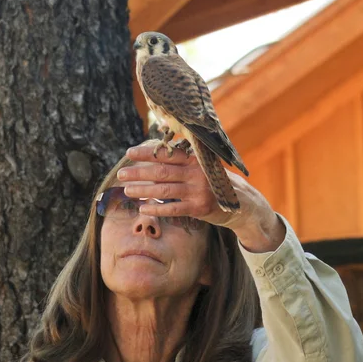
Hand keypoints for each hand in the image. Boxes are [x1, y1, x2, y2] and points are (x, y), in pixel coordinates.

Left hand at [117, 142, 285, 251]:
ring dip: (143, 191)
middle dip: (139, 172)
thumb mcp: (203, 167)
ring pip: (164, 190)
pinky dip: (156, 209)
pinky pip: (173, 209)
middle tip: (121, 173)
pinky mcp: (200, 208)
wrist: (241, 203)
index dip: (147, 153)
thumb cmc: (214, 182)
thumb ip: (183, 161)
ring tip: (127, 191)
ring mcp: (199, 191)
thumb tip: (155, 152)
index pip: (167, 154)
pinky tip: (143, 208)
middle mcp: (197, 173)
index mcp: (196, 159)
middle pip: (162, 172)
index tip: (129, 152)